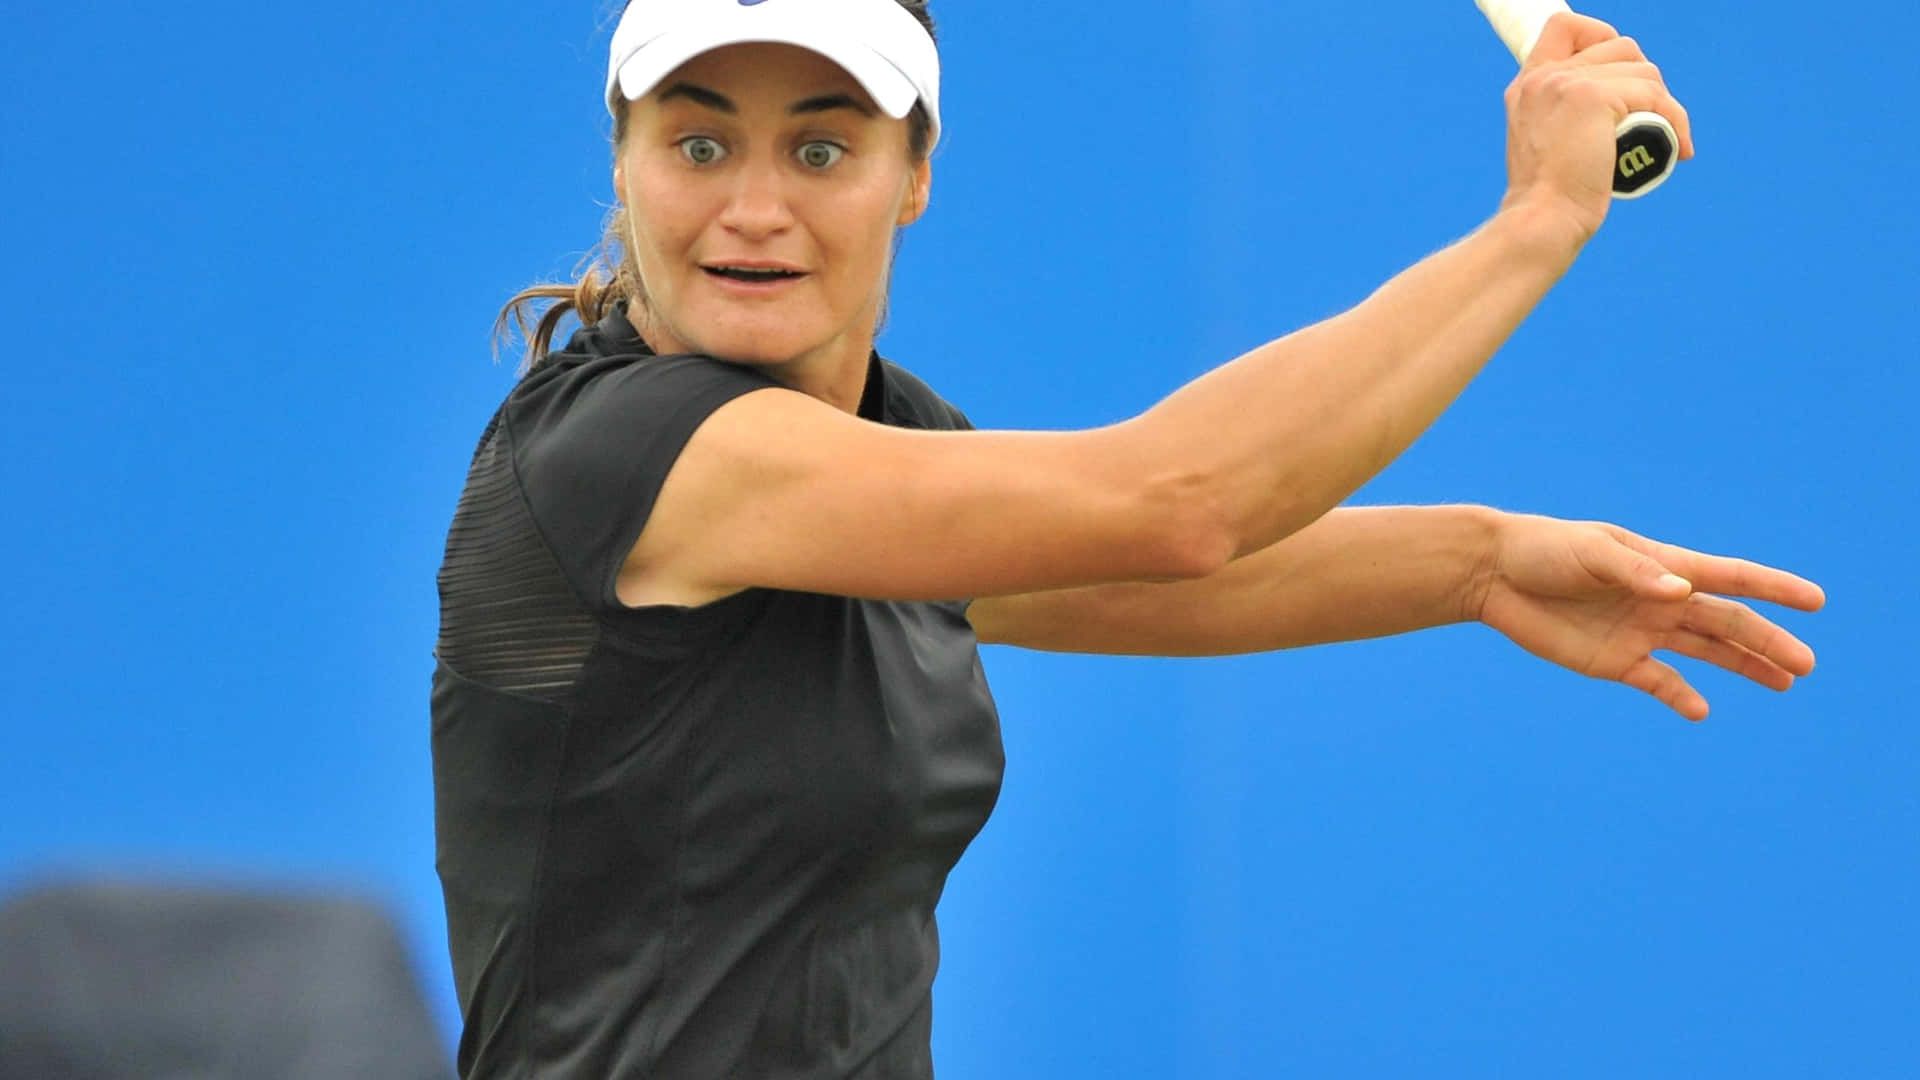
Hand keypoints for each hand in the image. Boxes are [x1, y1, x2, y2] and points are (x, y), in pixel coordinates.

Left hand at [1467, 513, 1824, 721]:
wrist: (1494, 574)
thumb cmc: (1544, 550)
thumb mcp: (1589, 553)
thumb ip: (1636, 571)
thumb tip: (1681, 592)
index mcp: (1663, 565)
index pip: (1730, 578)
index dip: (1773, 588)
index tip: (1815, 600)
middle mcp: (1661, 600)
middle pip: (1727, 622)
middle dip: (1767, 642)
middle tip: (1806, 665)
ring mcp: (1641, 631)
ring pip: (1706, 652)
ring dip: (1743, 666)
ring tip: (1785, 682)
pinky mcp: (1614, 660)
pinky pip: (1658, 681)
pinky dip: (1681, 696)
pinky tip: (1701, 711)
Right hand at [1501, 13, 1695, 242]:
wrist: (1542, 221)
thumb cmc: (1550, 201)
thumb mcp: (1548, 145)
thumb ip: (1566, 115)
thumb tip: (1620, 110)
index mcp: (1529, 85)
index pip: (1565, 27)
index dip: (1601, 37)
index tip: (1619, 79)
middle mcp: (1543, 77)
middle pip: (1620, 46)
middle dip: (1646, 82)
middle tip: (1651, 120)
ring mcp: (1566, 83)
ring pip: (1643, 70)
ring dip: (1664, 105)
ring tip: (1664, 141)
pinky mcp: (1592, 97)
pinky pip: (1653, 95)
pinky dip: (1674, 121)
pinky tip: (1678, 148)